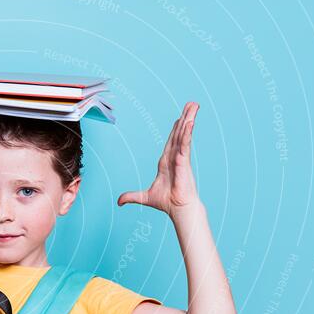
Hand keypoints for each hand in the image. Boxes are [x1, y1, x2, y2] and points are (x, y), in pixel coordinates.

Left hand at [117, 102, 200, 218]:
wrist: (178, 208)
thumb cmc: (167, 202)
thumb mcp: (144, 197)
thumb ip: (132, 196)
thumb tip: (119, 201)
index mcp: (166, 161)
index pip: (171, 141)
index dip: (176, 128)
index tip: (180, 118)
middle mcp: (174, 157)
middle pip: (179, 133)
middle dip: (184, 118)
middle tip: (191, 104)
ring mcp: (180, 158)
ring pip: (183, 134)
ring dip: (188, 119)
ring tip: (194, 106)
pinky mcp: (184, 161)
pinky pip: (185, 144)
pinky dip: (187, 132)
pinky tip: (190, 121)